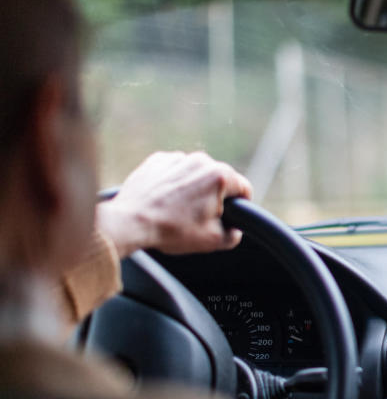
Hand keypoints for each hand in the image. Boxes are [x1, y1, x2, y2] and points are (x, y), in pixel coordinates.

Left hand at [97, 151, 252, 256]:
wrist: (130, 222)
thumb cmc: (171, 230)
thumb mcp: (212, 240)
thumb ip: (234, 234)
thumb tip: (235, 230)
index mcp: (219, 177)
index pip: (244, 188)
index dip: (242, 204)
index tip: (232, 215)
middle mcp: (201, 160)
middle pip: (220, 179)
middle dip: (215, 197)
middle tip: (201, 217)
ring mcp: (177, 158)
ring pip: (196, 174)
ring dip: (194, 189)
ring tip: (179, 210)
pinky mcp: (157, 160)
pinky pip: (175, 171)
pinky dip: (174, 183)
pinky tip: (165, 201)